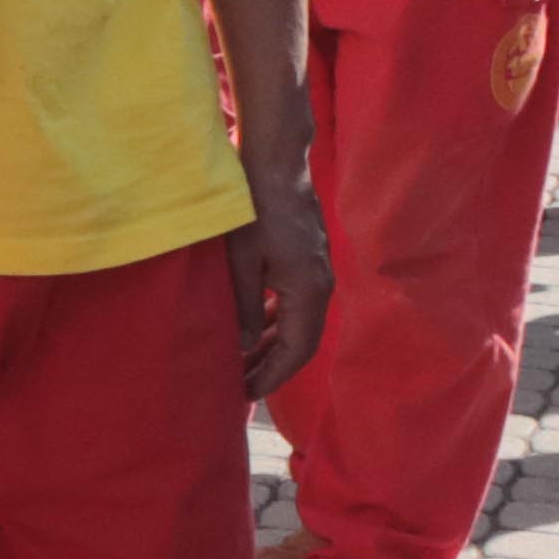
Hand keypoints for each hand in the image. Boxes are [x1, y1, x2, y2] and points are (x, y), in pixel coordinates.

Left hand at [225, 152, 331, 395]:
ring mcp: (315, 273)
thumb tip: (244, 348)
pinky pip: (292, 304)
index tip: (246, 393)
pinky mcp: (304, 261)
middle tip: (239, 386)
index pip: (298, 350)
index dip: (273, 375)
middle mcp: (320, 287)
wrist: (276, 164)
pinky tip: (251, 329)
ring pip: (296, 323)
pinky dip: (273, 321)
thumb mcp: (241, 262)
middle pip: (300, 342)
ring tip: (241, 364)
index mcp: (309, 292)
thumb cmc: (253, 210)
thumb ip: (244, 308)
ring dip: (271, 345)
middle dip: (271, 367)